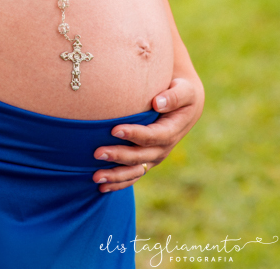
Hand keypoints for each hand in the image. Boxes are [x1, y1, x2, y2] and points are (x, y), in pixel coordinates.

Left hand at [92, 75, 204, 191]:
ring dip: (115, 176)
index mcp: (171, 131)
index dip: (135, 134)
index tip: (114, 129)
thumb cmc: (182, 92)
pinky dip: (118, 183)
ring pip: (135, 171)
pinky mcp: (147, 161)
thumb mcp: (184, 91)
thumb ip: (174, 96)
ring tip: (95, 177)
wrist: (184, 106)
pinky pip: (133, 176)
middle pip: (140, 156)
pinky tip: (101, 187)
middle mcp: (163, 148)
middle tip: (97, 153)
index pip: (152, 136)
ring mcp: (154, 157)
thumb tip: (157, 103)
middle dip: (118, 156)